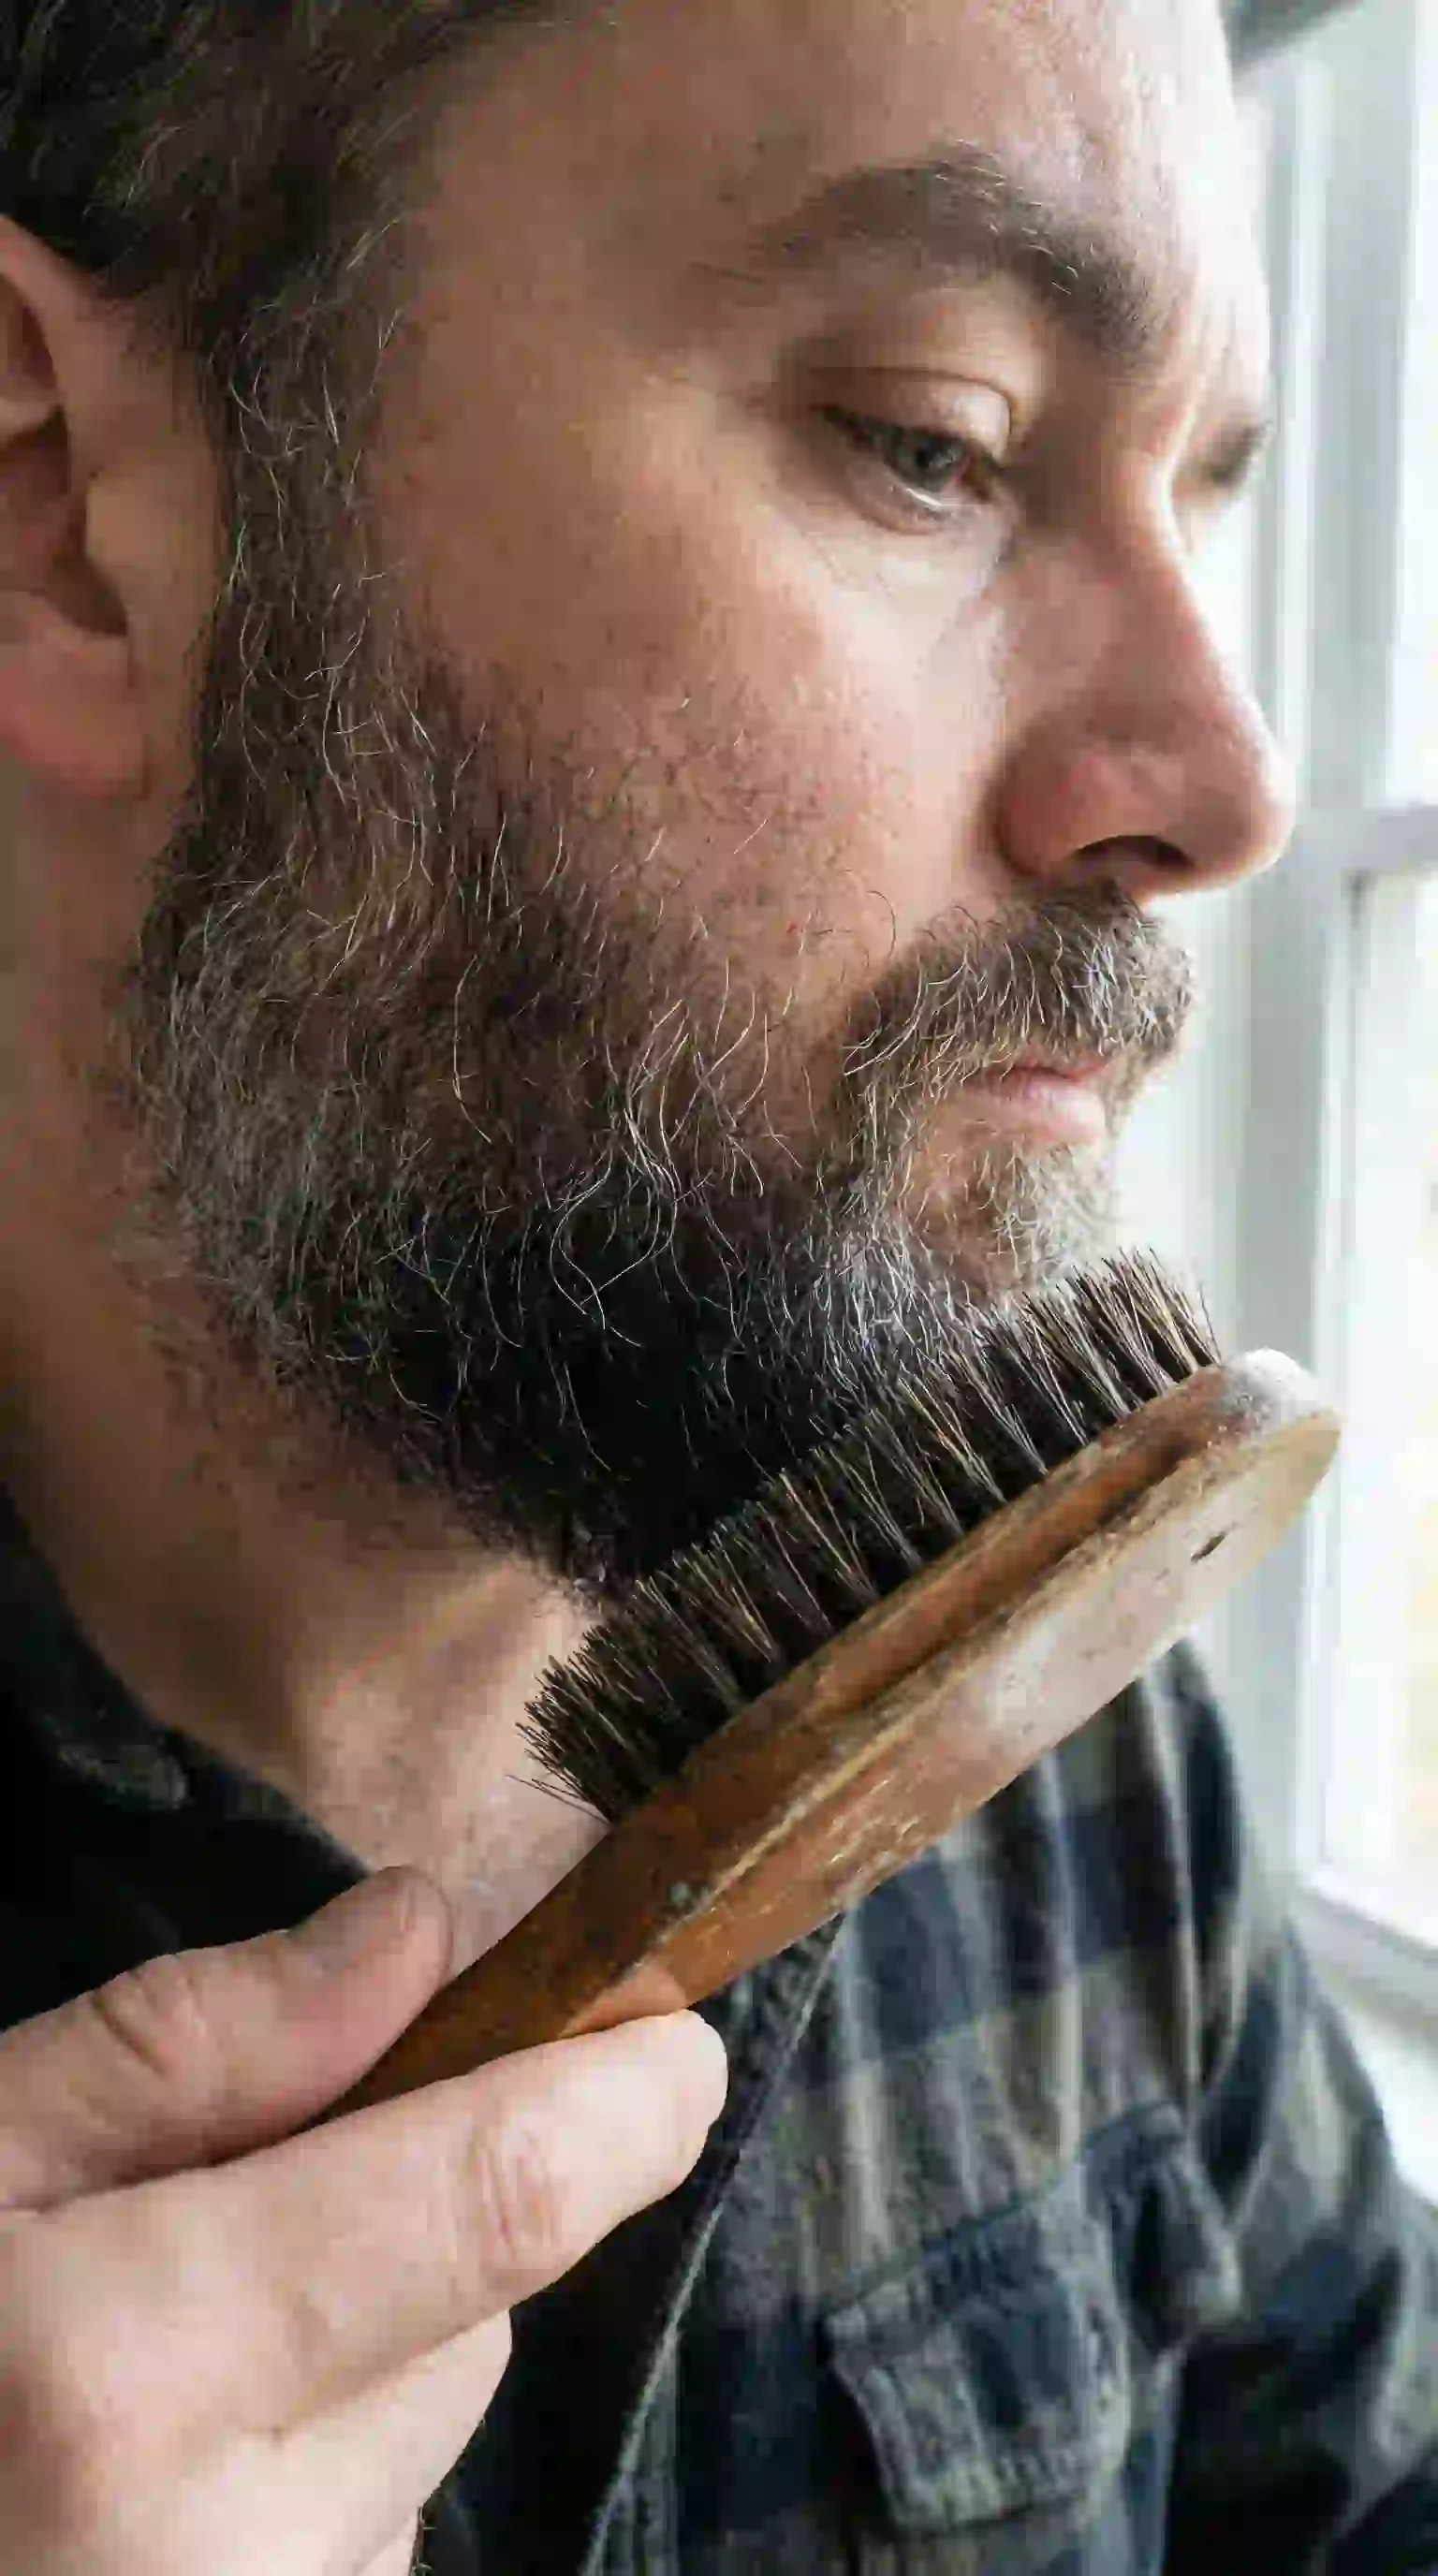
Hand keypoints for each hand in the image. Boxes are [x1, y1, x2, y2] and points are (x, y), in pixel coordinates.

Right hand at [0, 1868, 725, 2574]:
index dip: (622, 2089)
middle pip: (477, 2300)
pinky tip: (157, 2465)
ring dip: (359, 2342)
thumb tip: (419, 1935)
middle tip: (243, 2186)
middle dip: (421, 2200)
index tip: (670, 2012)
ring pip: (433, 2416)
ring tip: (153, 2353)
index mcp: (134, 2380)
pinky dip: (314, 2457)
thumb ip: (189, 2048)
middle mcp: (244, 2551)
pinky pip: (371, 2519)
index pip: (493, 2201)